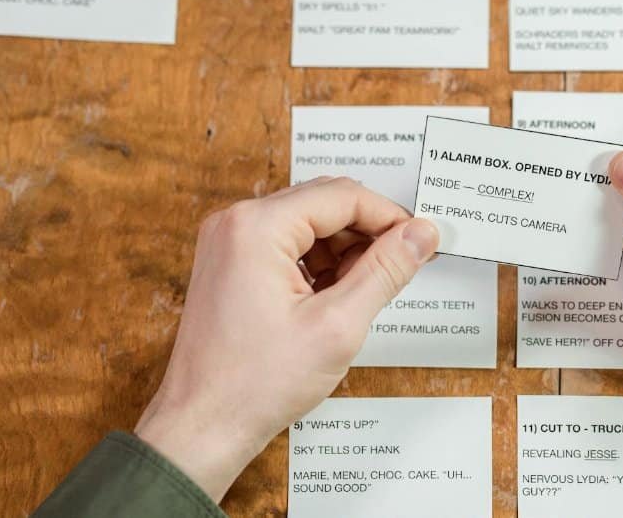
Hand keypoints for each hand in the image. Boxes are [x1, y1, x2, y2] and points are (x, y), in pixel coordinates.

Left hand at [134, 177, 438, 500]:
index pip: (342, 196)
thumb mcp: (338, 325)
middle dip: (368, 232)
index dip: (389, 217)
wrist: (201, 427)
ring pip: (309, 223)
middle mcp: (236, 224)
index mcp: (257, 227)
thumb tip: (421, 234)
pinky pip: (288, 244)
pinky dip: (319, 263)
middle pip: (324, 202)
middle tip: (401, 265)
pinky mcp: (231, 264)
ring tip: (363, 292)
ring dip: (344, 249)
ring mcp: (229, 243)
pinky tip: (335, 298)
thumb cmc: (255, 384)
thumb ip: (385, 271)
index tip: (421, 242)